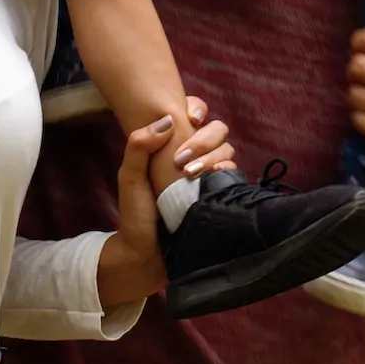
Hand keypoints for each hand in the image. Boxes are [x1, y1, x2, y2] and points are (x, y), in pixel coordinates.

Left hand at [99, 97, 231, 307]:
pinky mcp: (220, 193)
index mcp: (173, 145)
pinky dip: (226, 169)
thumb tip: (168, 119)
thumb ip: (139, 144)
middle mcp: (195, 156)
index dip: (197, 108)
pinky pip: (234, 173)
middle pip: (217, 129)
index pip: (194, 113)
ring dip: (212, 155)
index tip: (189, 118)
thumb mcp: (130, 176)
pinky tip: (212, 178)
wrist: (147, 255)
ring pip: (227, 148)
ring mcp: (209, 175)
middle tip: (180, 158)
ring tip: (190, 174)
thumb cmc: (136, 214)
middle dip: (204, 137)